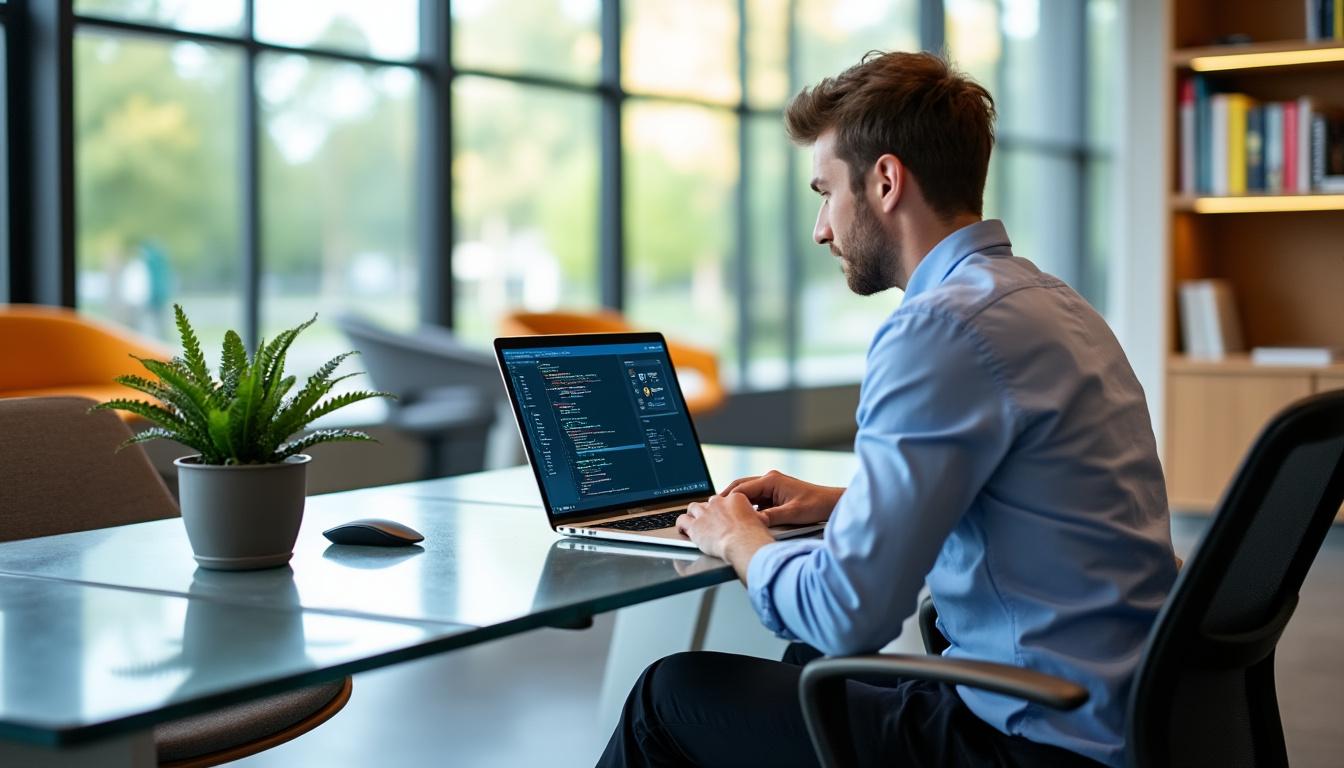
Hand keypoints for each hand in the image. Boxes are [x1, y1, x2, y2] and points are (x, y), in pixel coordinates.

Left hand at [676, 493, 774, 578]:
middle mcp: (718, 503)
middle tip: (711, 521)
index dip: (723, 509)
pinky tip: (682, 529)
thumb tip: (761, 519)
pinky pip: (682, 521)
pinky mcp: (694, 526)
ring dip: (693, 515)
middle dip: (709, 511)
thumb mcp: (761, 521)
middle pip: (709, 503)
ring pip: (693, 508)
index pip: (725, 500)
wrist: (743, 543)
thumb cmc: (754, 536)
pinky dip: (681, 525)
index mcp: (735, 499)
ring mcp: (705, 513)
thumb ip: (757, 518)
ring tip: (694, 522)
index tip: (724, 515)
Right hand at [719, 470, 843, 525]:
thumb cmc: (816, 505)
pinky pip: (756, 500)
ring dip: (736, 503)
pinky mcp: (775, 495)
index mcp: (771, 480)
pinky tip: (742, 518)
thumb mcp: (793, 514)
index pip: (742, 488)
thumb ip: (771, 517)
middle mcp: (769, 481)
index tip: (716, 509)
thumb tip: (753, 523)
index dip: (727, 499)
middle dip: (726, 499)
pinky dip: (747, 508)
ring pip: (747, 494)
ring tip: (723, 516)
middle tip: (712, 510)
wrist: (832, 503)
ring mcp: (772, 487)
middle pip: (740, 488)